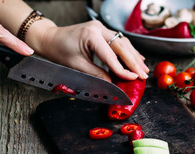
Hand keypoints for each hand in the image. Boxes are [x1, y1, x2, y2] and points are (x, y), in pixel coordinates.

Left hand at [34, 20, 148, 81]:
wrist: (50, 39)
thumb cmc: (59, 50)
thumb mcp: (77, 66)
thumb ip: (96, 74)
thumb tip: (112, 83)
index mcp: (91, 35)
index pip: (112, 56)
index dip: (123, 69)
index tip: (133, 78)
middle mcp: (98, 29)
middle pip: (122, 46)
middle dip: (134, 62)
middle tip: (144, 74)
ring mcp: (101, 28)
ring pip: (123, 42)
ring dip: (134, 56)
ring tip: (143, 68)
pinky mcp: (101, 31)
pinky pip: (118, 41)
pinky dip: (128, 51)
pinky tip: (136, 57)